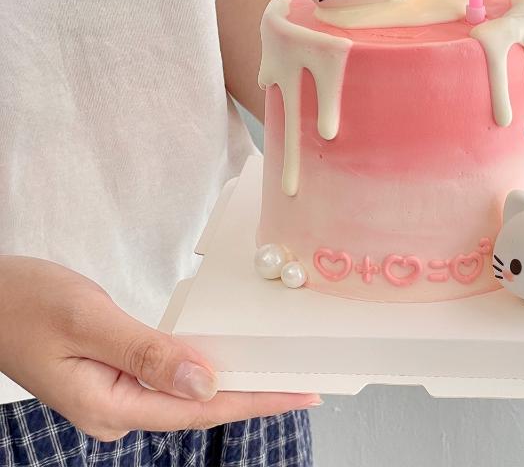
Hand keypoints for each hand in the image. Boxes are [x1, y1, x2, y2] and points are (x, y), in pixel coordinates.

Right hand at [0, 256, 319, 440]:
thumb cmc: (24, 304)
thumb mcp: (88, 320)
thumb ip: (146, 353)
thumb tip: (204, 383)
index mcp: (109, 406)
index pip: (199, 411)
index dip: (255, 401)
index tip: (301, 394)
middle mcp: (116, 409)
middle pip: (199, 408)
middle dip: (254, 395)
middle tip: (305, 386)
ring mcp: (114, 395)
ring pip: (187, 394)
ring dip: (232, 384)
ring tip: (278, 375)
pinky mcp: (114, 375)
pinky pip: (169, 377)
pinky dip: (203, 369)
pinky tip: (225, 361)